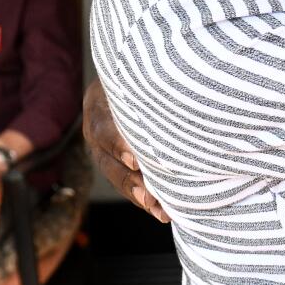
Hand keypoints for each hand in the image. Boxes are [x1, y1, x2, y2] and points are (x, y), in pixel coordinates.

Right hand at [84, 80, 165, 222]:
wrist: (127, 77)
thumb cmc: (141, 72)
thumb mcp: (139, 73)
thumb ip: (154, 87)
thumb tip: (188, 91)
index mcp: (98, 103)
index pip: (103, 126)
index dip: (117, 143)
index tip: (134, 160)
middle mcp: (96, 128)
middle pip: (107, 159)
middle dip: (128, 180)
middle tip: (148, 196)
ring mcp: (102, 148)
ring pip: (115, 175)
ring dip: (137, 195)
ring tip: (158, 211)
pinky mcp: (114, 161)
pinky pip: (126, 182)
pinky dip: (144, 197)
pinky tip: (162, 212)